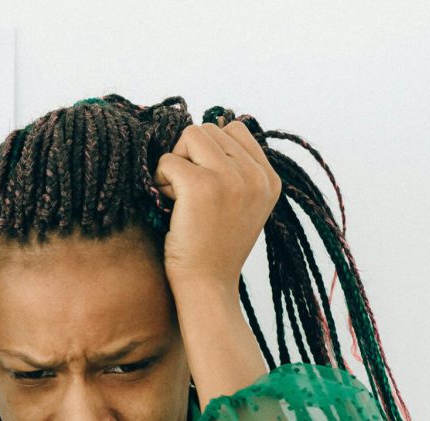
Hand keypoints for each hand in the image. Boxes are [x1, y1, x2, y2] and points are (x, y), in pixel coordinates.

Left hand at [153, 118, 281, 295]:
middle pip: (208, 130)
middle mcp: (256, 175)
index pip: (235, 129)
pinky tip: (170, 204)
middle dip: (189, 156)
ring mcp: (231, 178)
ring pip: (190, 135)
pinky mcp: (202, 186)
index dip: (209, 150)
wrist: (208, 285)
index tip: (205, 182)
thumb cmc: (214, 248)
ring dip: (175, 163)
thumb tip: (215, 126)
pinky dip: (160, 179)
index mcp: (269, 178)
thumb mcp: (242, 206)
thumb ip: (237, 170)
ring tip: (179, 196)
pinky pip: (168, 160)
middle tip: (188, 193)